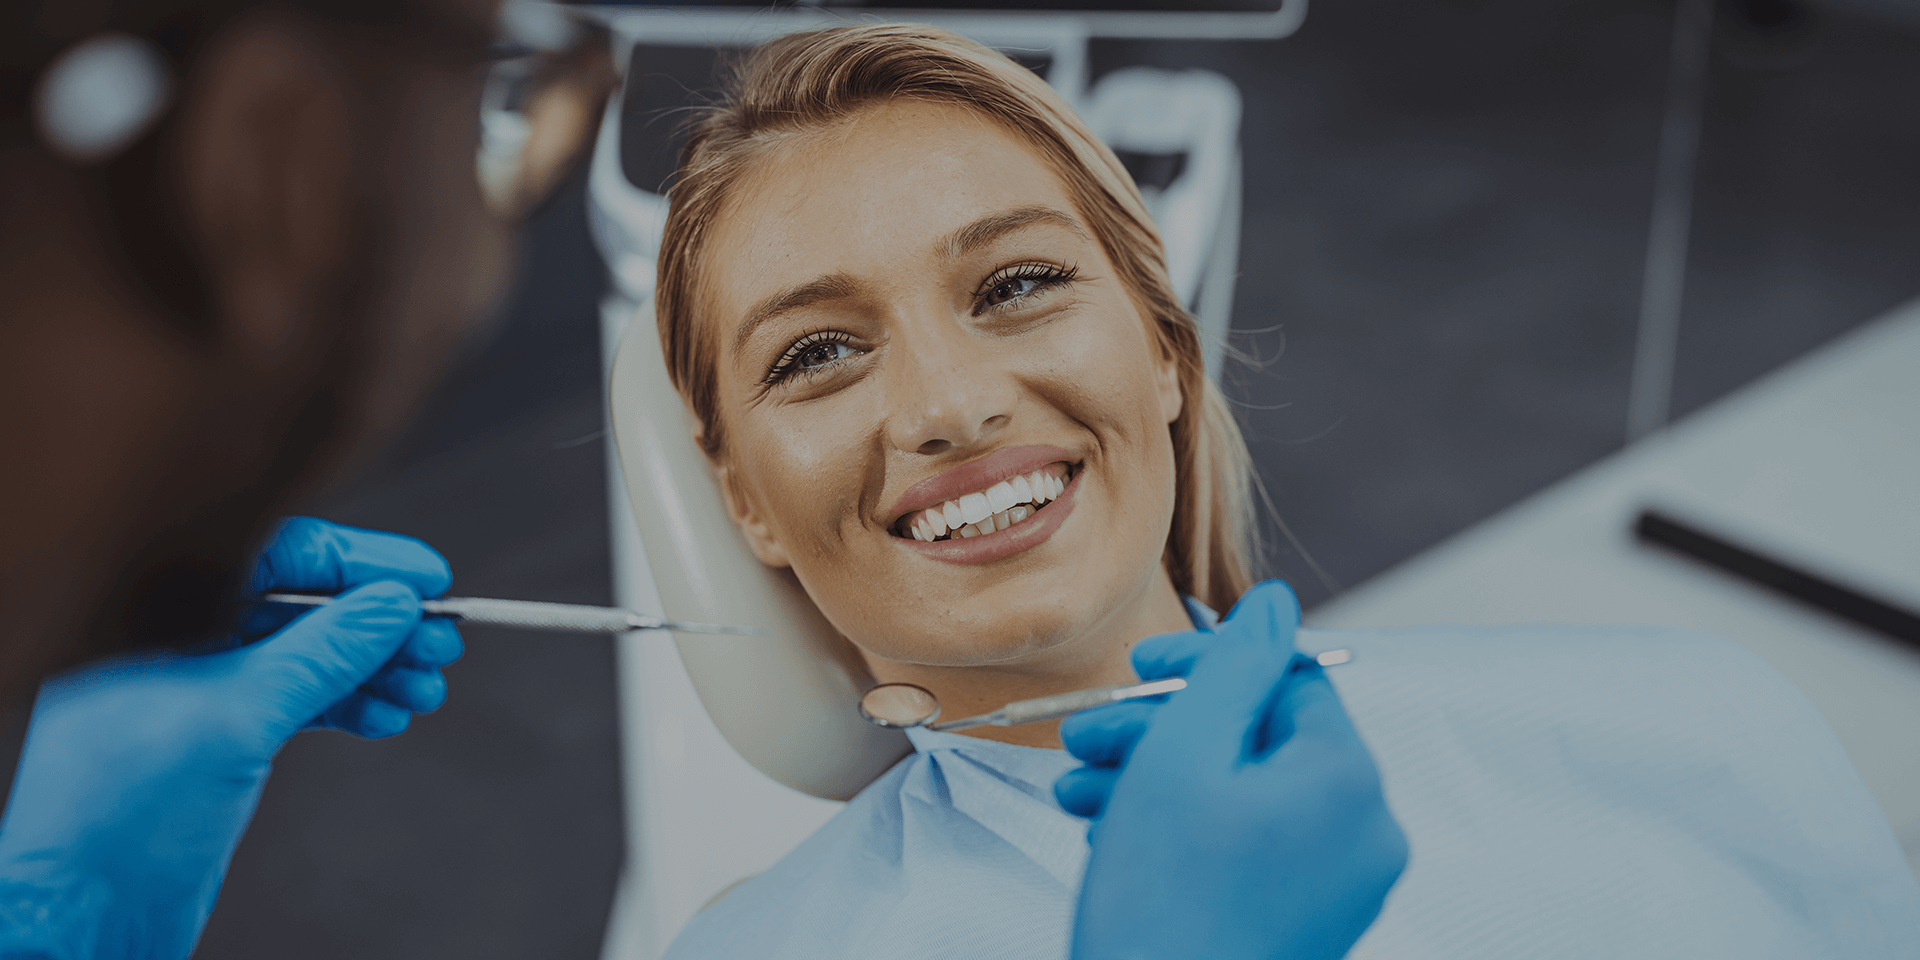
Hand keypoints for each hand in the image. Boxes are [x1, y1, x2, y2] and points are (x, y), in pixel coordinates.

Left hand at [0, 518, 462, 959]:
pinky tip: (387, 716)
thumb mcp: (234, 718)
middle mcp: (175, 640)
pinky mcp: (217, 735)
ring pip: (307, 655)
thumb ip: (319, 653)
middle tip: (440, 640)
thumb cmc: (115, 819)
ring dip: (375, 668)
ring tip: (425, 687)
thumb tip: (389, 605)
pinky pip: (297, 700)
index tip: (425, 577)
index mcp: (157, 613)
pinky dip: (347, 705)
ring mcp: (196, 688)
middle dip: (379, 624)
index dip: (359, 561)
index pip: (274, 555)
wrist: (84, 916)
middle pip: (300, 605)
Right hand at [1057, 581, 1406, 959]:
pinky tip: (1107, 831)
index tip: (1143, 663)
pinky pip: (1245, 846)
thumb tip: (1276, 603)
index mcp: (1348, 782)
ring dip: (1155, 777)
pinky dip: (1180, 828)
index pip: (1289, 678)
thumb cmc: (1164, 904)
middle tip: (1090, 733)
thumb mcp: (1184, 755)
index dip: (1208, 661)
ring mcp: (1337, 886)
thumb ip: (1233, 666)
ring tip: (1077, 790)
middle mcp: (1362, 833)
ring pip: (1241, 794)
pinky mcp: (1302, 923)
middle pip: (1258, 738)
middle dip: (1162, 727)